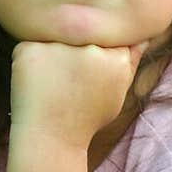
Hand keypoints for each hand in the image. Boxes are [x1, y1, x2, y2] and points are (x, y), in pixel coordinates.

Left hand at [9, 40, 148, 149]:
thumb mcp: (118, 92)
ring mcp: (58, 45)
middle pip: (81, 31)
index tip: (87, 70)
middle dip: (73, 48)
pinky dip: (30, 59)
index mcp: (115, 55)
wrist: (52, 139)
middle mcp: (89, 46)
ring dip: (52, 51)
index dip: (96, 50)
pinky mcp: (29, 48)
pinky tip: (35, 81)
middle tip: (66, 79)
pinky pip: (30, 44)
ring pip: (55, 35)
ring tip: (51, 81)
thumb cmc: (86, 118)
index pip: (106, 34)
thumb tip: (143, 35)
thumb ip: (131, 61)